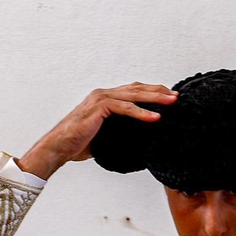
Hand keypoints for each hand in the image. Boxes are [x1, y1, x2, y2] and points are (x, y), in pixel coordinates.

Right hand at [17, 83, 175, 179]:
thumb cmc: (78, 143)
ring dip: (155, 98)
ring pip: (133, 94)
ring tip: (172, 102)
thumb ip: (119, 130)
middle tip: (176, 96)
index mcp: (105, 98)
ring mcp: (100, 99)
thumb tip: (137, 138)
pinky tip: (155, 117)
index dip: (152, 93)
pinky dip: (141, 112)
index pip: (133, 91)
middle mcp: (103, 94)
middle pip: (136, 88)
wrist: (59, 147)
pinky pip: (124, 108)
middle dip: (158, 91)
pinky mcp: (99, 107)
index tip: (169, 97)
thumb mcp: (105, 134)